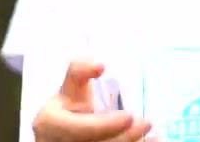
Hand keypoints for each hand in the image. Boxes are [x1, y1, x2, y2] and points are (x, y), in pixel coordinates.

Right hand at [33, 61, 153, 141]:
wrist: (60, 136)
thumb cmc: (67, 108)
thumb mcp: (69, 87)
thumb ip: (80, 71)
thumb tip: (100, 64)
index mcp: (50, 123)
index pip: (80, 129)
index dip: (105, 125)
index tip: (129, 116)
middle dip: (124, 136)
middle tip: (145, 122)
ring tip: (148, 134)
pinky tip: (148, 141)